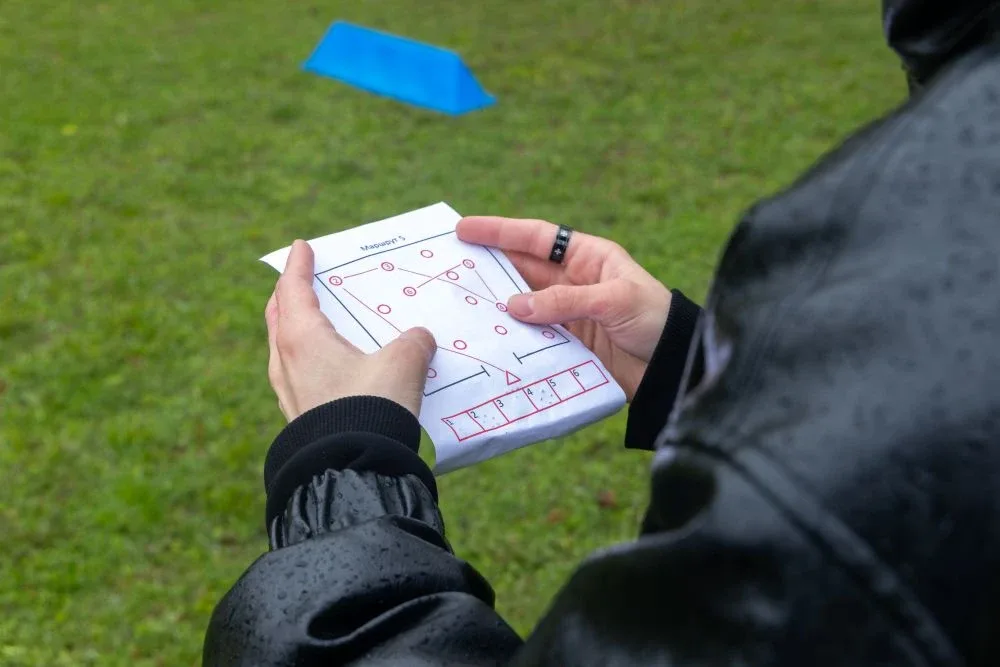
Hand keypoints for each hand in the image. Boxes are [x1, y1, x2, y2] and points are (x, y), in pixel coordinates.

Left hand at [265, 240, 436, 420]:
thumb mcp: (403, 364)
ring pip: (285, 348)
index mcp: (302, 339)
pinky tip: (330, 367)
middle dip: (289, 296)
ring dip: (296, 329)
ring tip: (314, 323)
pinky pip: (298, 375)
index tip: (301, 248)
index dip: (299, 266)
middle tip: (299, 282)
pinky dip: (308, 359)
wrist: (353, 469)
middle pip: (279, 317)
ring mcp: (290, 392)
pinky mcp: (300, 416)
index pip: (294, 290)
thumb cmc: (372, 408)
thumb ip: (413, 343)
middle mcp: (287, 363)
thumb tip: (419, 339)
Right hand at [456, 217, 670, 399]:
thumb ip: (565, 302)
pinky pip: (530, 336)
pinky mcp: (565, 344)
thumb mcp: (615, 301)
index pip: (536, 238)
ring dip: (494, 305)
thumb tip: (514, 307)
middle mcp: (572, 282)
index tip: (464, 229)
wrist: (674, 368)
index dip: (499, 232)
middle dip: (487, 267)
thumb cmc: (656, 320)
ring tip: (458, 304)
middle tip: (448, 267)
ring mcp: (566, 314)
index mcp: (587, 257)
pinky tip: (487, 338)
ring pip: (521, 304)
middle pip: (521, 269)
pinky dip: (510, 336)